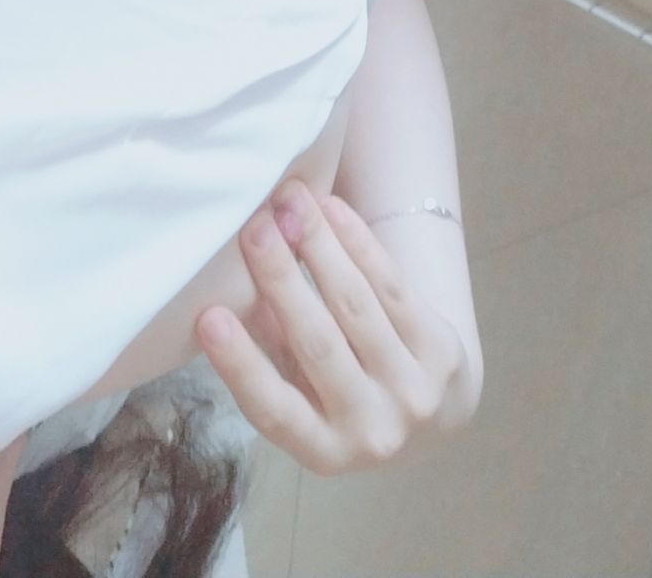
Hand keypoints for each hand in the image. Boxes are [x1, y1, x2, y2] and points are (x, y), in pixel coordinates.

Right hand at [195, 179, 479, 476]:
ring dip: (319, 245)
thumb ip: (270, 347)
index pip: (275, 410)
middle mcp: (372, 432)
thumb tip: (227, 286)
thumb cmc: (342, 394)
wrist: (434, 414)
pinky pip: (393, 285)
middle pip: (319, 345)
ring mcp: (414, 392)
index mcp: (323, 452)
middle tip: (253, 227)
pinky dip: (358, 242)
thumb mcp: (303, 392)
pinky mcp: (443, 352)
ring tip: (289, 199)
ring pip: (357, 305)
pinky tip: (331, 207)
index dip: (241, 365)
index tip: (208, 316)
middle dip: (283, 280)